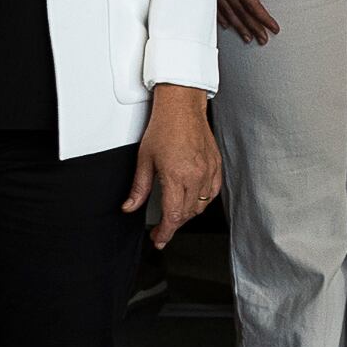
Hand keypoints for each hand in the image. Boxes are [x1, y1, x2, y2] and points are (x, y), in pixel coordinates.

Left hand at [122, 84, 220, 244]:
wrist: (182, 107)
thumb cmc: (164, 127)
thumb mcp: (144, 160)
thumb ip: (138, 188)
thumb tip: (130, 207)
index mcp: (177, 176)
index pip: (173, 216)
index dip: (165, 232)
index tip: (159, 239)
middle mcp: (196, 176)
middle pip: (187, 214)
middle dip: (174, 225)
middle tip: (162, 229)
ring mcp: (208, 171)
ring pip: (201, 206)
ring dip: (188, 214)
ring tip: (175, 214)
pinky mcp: (216, 165)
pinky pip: (213, 192)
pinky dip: (203, 201)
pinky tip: (194, 201)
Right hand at [214, 0, 281, 43]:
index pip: (251, 3)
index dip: (263, 17)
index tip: (273, 27)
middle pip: (240, 11)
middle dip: (253, 26)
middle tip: (263, 39)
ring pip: (227, 11)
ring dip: (239, 25)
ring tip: (248, 37)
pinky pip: (214, 5)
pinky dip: (222, 17)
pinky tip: (227, 24)